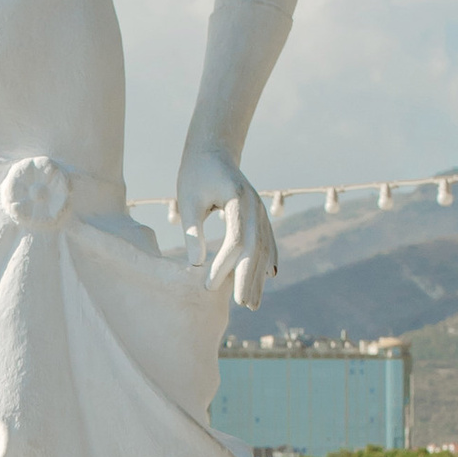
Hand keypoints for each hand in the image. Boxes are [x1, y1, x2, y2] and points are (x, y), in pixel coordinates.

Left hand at [177, 133, 276, 309]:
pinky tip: (269, 278)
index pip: (236, 239)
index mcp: (238, 199)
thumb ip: (192, 231)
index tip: (208, 286)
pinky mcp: (260, 215)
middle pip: (255, 248)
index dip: (224, 264)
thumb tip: (196, 265)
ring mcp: (261, 211)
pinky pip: (267, 241)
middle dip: (247, 278)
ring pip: (263, 248)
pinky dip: (268, 260)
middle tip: (241, 305)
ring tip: (252, 303)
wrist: (213, 151)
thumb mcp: (188, 200)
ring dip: (258, 276)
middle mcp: (256, 206)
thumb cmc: (195, 174)